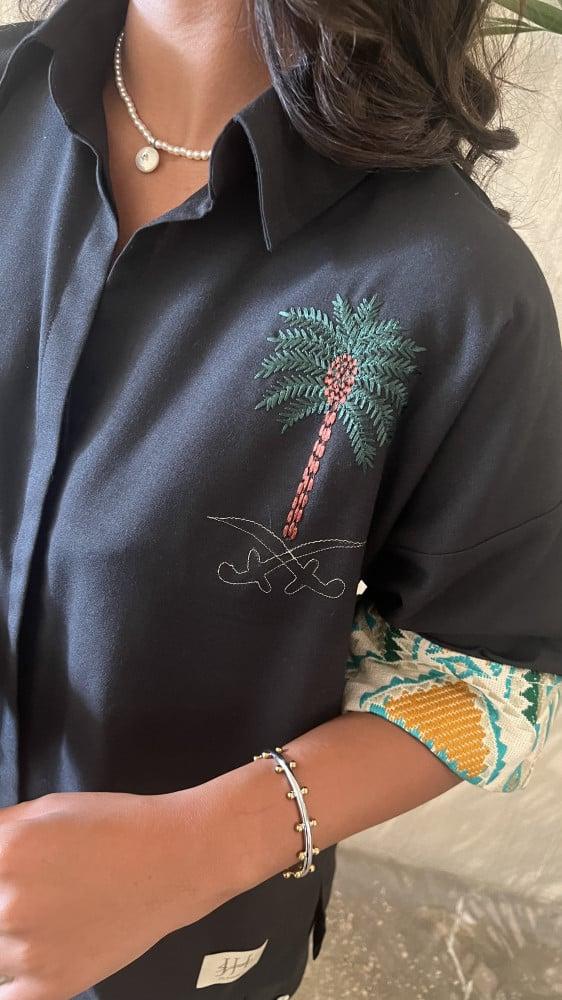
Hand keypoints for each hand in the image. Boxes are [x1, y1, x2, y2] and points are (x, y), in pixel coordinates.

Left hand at [0, 789, 222, 999]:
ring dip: (7, 940)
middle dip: (2, 901)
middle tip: (38, 895)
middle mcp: (8, 904)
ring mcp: (28, 951)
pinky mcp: (50, 987)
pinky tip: (33, 957)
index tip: (5, 879)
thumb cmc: (115, 826)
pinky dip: (13, 980)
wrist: (175, 860)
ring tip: (44, 917)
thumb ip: (1, 829)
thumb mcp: (49, 808)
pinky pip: (6, 996)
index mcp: (6, 851)